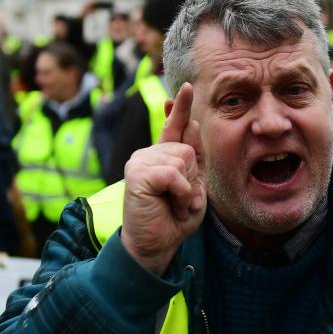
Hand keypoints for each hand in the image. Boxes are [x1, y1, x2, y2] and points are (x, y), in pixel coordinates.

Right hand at [121, 83, 206, 275]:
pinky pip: (173, 173)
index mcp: (164, 157)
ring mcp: (141, 161)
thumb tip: (193, 122)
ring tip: (174, 204)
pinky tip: (169, 204)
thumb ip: (195, 159)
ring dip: (186, 189)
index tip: (186, 88)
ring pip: (183, 159)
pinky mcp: (137, 173)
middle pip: (189, 148)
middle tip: (180, 200)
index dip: (181, 108)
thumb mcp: (193, 187)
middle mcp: (149, 154)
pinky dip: (179, 192)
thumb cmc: (174, 219)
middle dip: (192, 179)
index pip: (174, 127)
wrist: (156, 245)